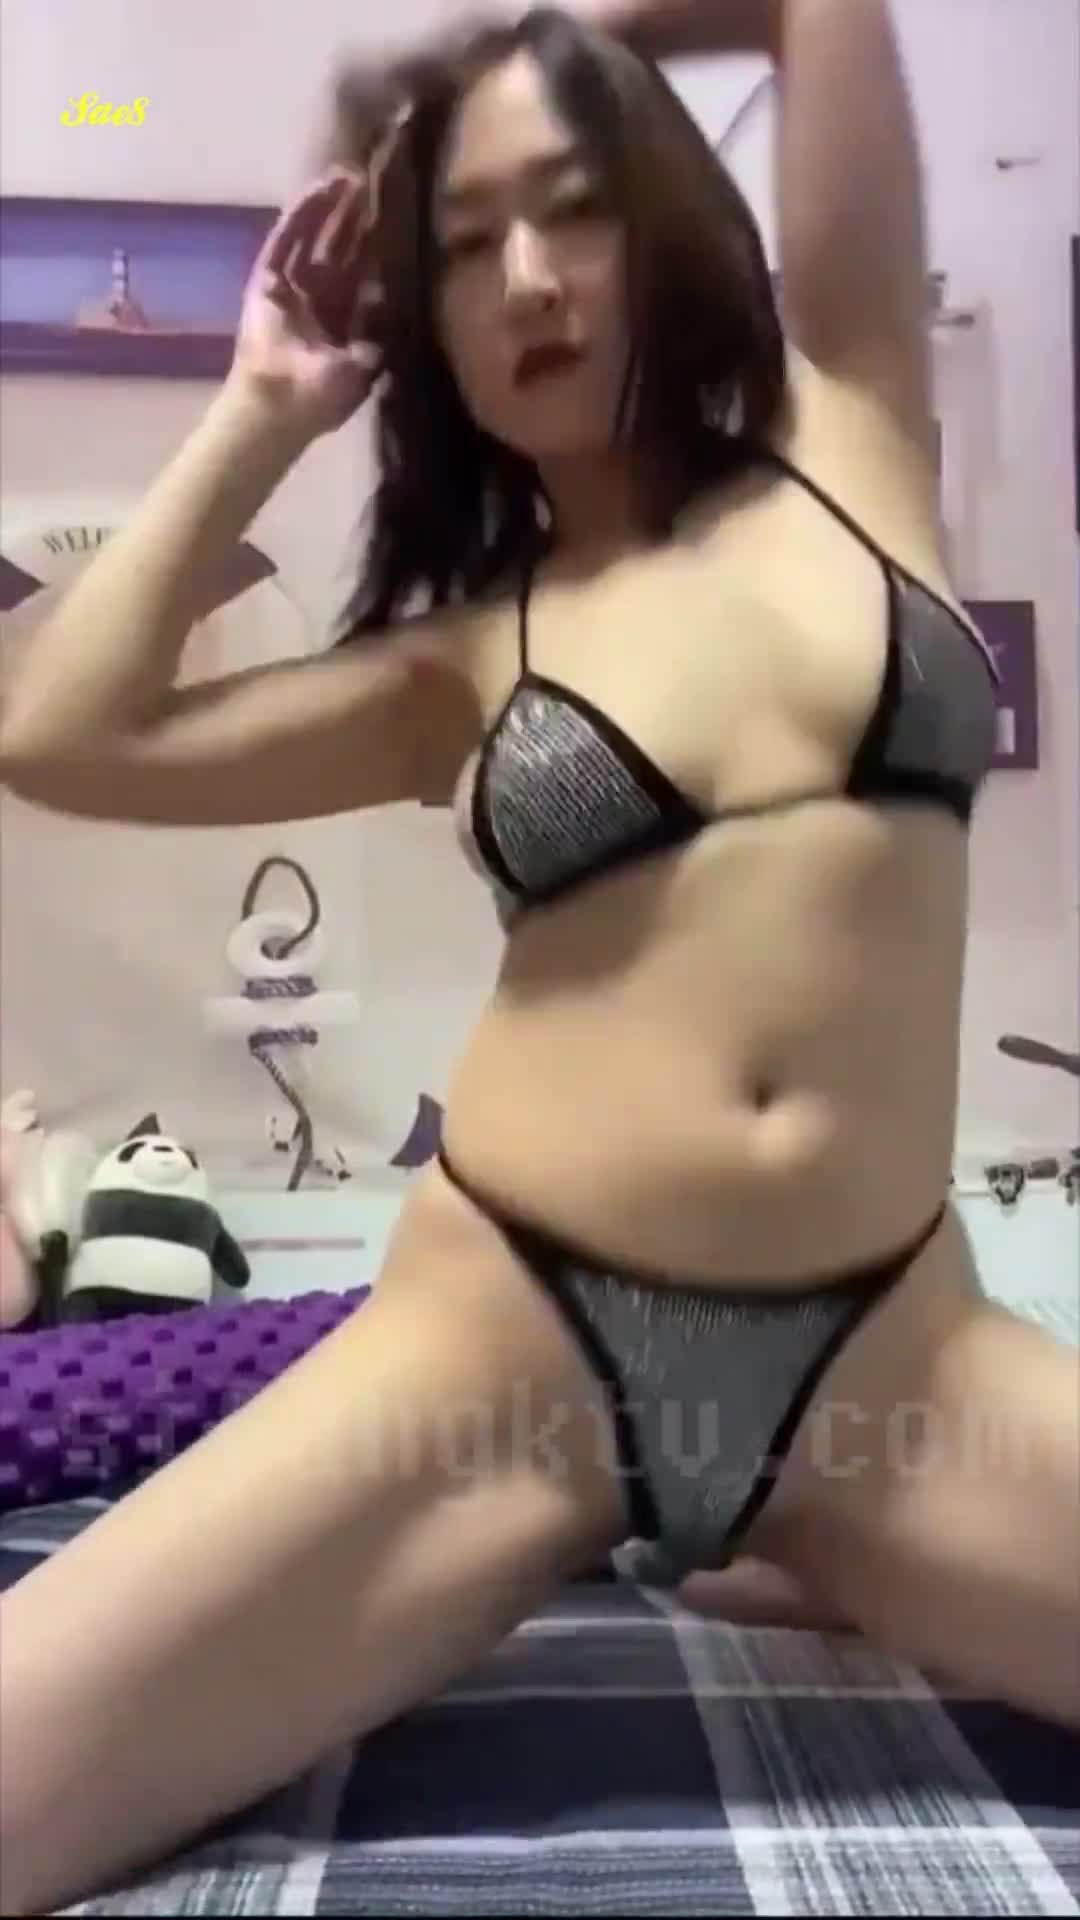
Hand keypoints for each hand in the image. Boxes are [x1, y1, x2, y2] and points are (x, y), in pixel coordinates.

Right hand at [229, 129, 398, 441]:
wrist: (282, 407)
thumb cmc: (324, 397)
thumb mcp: (367, 366)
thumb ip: (382, 335)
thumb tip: (402, 309)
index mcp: (343, 320)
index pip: (364, 273)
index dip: (378, 246)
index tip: (396, 217)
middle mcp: (318, 299)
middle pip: (339, 248)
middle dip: (356, 218)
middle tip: (375, 183)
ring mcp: (291, 288)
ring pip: (314, 238)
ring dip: (330, 209)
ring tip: (350, 176)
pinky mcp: (266, 281)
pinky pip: (285, 240)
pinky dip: (301, 214)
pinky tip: (319, 188)